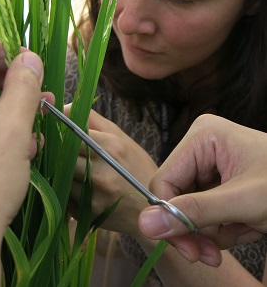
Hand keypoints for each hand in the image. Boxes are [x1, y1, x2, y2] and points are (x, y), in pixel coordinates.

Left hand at [67, 105, 156, 240]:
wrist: (151, 208)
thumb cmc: (135, 168)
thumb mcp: (120, 138)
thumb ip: (92, 119)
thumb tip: (64, 108)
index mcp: (111, 147)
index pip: (71, 133)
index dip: (62, 133)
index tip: (58, 133)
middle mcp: (101, 171)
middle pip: (62, 155)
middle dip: (58, 153)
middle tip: (58, 151)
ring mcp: (93, 194)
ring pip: (59, 175)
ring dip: (59, 171)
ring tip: (67, 168)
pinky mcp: (86, 213)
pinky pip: (63, 195)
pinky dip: (64, 190)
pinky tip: (74, 187)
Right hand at [138, 114, 265, 266]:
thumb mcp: (242, 201)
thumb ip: (194, 212)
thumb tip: (146, 223)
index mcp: (203, 136)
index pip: (164, 179)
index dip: (170, 216)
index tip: (187, 248)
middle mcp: (203, 147)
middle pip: (177, 196)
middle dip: (197, 228)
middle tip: (210, 256)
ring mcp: (212, 165)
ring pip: (192, 210)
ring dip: (214, 233)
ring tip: (241, 234)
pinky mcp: (222, 184)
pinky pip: (208, 213)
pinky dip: (225, 229)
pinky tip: (246, 227)